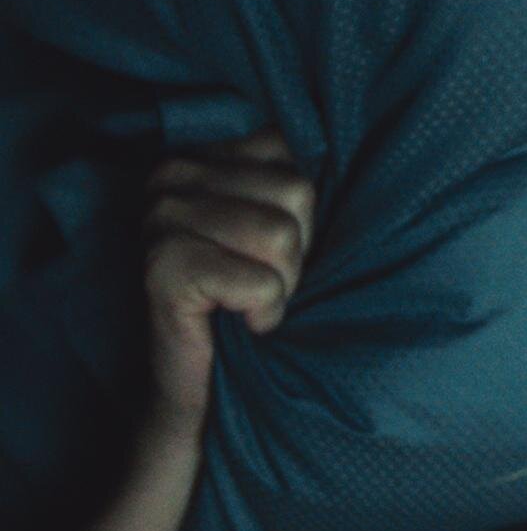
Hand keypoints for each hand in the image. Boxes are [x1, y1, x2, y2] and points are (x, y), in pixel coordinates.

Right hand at [140, 128, 313, 441]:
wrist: (204, 385)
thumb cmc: (254, 297)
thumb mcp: (286, 226)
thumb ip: (300, 183)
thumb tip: (362, 146)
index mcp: (204, 153)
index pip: (295, 152)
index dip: (306, 212)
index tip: (273, 246)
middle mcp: (172, 174)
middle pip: (296, 191)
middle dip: (297, 250)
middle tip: (262, 280)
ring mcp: (160, 218)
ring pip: (280, 235)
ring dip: (281, 283)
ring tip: (250, 299)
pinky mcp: (163, 268)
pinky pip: (259, 282)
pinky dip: (264, 311)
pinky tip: (239, 320)